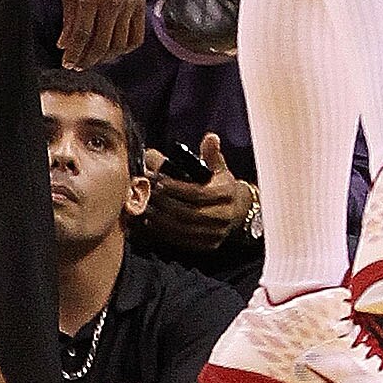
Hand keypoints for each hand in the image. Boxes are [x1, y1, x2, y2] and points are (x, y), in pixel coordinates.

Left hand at [58, 0, 146, 65]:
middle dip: (87, 60)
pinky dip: (126, 48)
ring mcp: (129, 5)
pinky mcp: (141, 4)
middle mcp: (112, 3)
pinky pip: (137, 35)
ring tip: (95, 58)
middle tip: (79, 65)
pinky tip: (115, 48)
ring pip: (119, 44)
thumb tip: (65, 43)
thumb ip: (68, 17)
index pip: (81, 36)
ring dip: (105, 57)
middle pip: (100, 44)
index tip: (67, 63)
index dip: (73, 55)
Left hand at [139, 136, 253, 254]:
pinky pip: (181, 240)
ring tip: (145, 206)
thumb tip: (210, 137)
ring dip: (160, 218)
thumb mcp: (219, 167)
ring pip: (182, 228)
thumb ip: (212, 153)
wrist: (237, 211)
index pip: (197, 193)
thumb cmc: (221, 184)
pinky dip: (164, 231)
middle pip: (188, 212)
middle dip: (164, 203)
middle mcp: (224, 215)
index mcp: (227, 193)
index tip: (158, 181)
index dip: (176, 188)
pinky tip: (151, 221)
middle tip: (146, 193)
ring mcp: (216, 233)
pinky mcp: (207, 245)